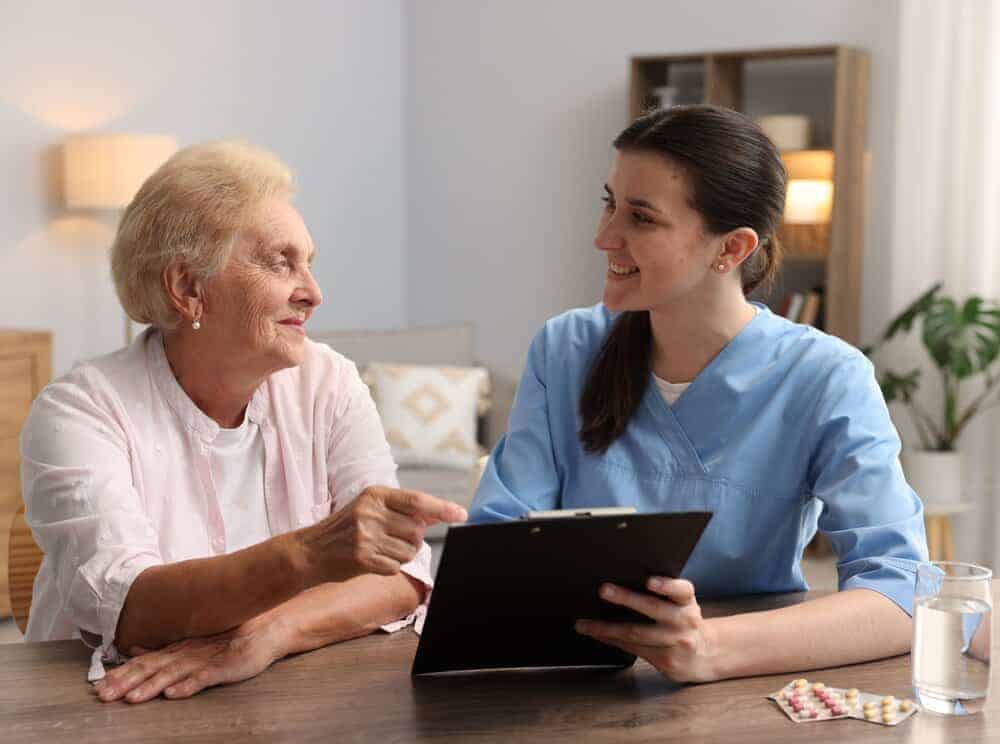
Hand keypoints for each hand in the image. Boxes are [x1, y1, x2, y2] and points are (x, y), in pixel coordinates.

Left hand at [93, 615, 289, 703]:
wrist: (265, 629)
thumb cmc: (228, 638)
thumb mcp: (192, 643)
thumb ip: (164, 649)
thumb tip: (134, 649)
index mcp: (177, 650)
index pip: (144, 662)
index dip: (121, 674)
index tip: (98, 687)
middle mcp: (186, 654)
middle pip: (152, 668)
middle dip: (126, 682)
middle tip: (104, 696)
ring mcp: (205, 660)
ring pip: (173, 674)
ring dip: (151, 687)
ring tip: (132, 699)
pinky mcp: (224, 667)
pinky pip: (204, 678)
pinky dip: (188, 685)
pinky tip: (173, 694)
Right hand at [300, 486, 466, 582]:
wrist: (312, 550)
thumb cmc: (347, 527)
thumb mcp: (372, 507)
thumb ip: (405, 509)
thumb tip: (443, 513)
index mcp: (375, 494)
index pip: (417, 501)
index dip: (442, 508)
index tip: (462, 514)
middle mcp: (370, 512)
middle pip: (417, 530)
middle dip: (413, 539)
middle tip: (392, 538)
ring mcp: (365, 536)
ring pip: (409, 551)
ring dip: (401, 555)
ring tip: (380, 549)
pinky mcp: (362, 558)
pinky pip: (395, 566)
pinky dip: (389, 567)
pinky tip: (372, 560)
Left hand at [575, 577, 719, 682]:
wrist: (704, 655)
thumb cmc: (683, 620)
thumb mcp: (682, 603)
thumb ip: (664, 593)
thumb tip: (622, 578)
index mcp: (687, 601)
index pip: (681, 590)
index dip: (666, 585)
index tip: (650, 581)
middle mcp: (684, 621)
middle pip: (654, 608)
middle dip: (626, 598)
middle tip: (604, 590)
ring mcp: (676, 643)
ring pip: (637, 633)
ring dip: (607, 628)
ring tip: (585, 624)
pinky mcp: (666, 661)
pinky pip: (634, 649)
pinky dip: (613, 641)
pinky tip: (598, 636)